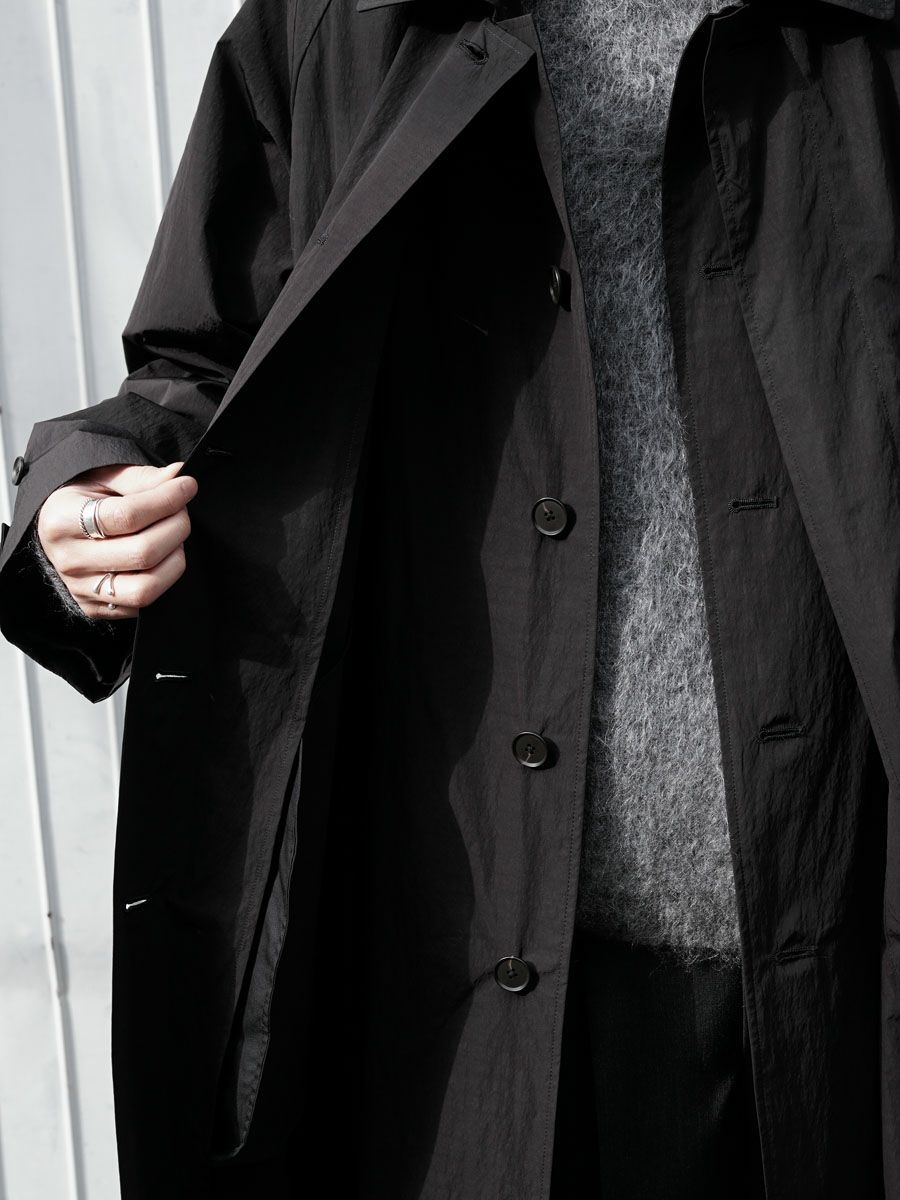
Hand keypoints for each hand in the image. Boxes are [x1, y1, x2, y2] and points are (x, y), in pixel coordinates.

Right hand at [36, 461, 198, 619]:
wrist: (57, 532)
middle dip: (176, 528)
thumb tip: (177, 476)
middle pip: (142, 553)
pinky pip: (143, 605)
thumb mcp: (103, 479)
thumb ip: (140, 478)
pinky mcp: (96, 609)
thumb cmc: (83, 501)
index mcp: (64, 520)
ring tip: (173, 539)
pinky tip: (162, 560)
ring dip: (175, 560)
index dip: (166, 500)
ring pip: (146, 587)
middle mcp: (70, 560)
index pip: (127, 515)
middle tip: (182, 513)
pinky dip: (163, 581)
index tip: (187, 487)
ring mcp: (82, 589)